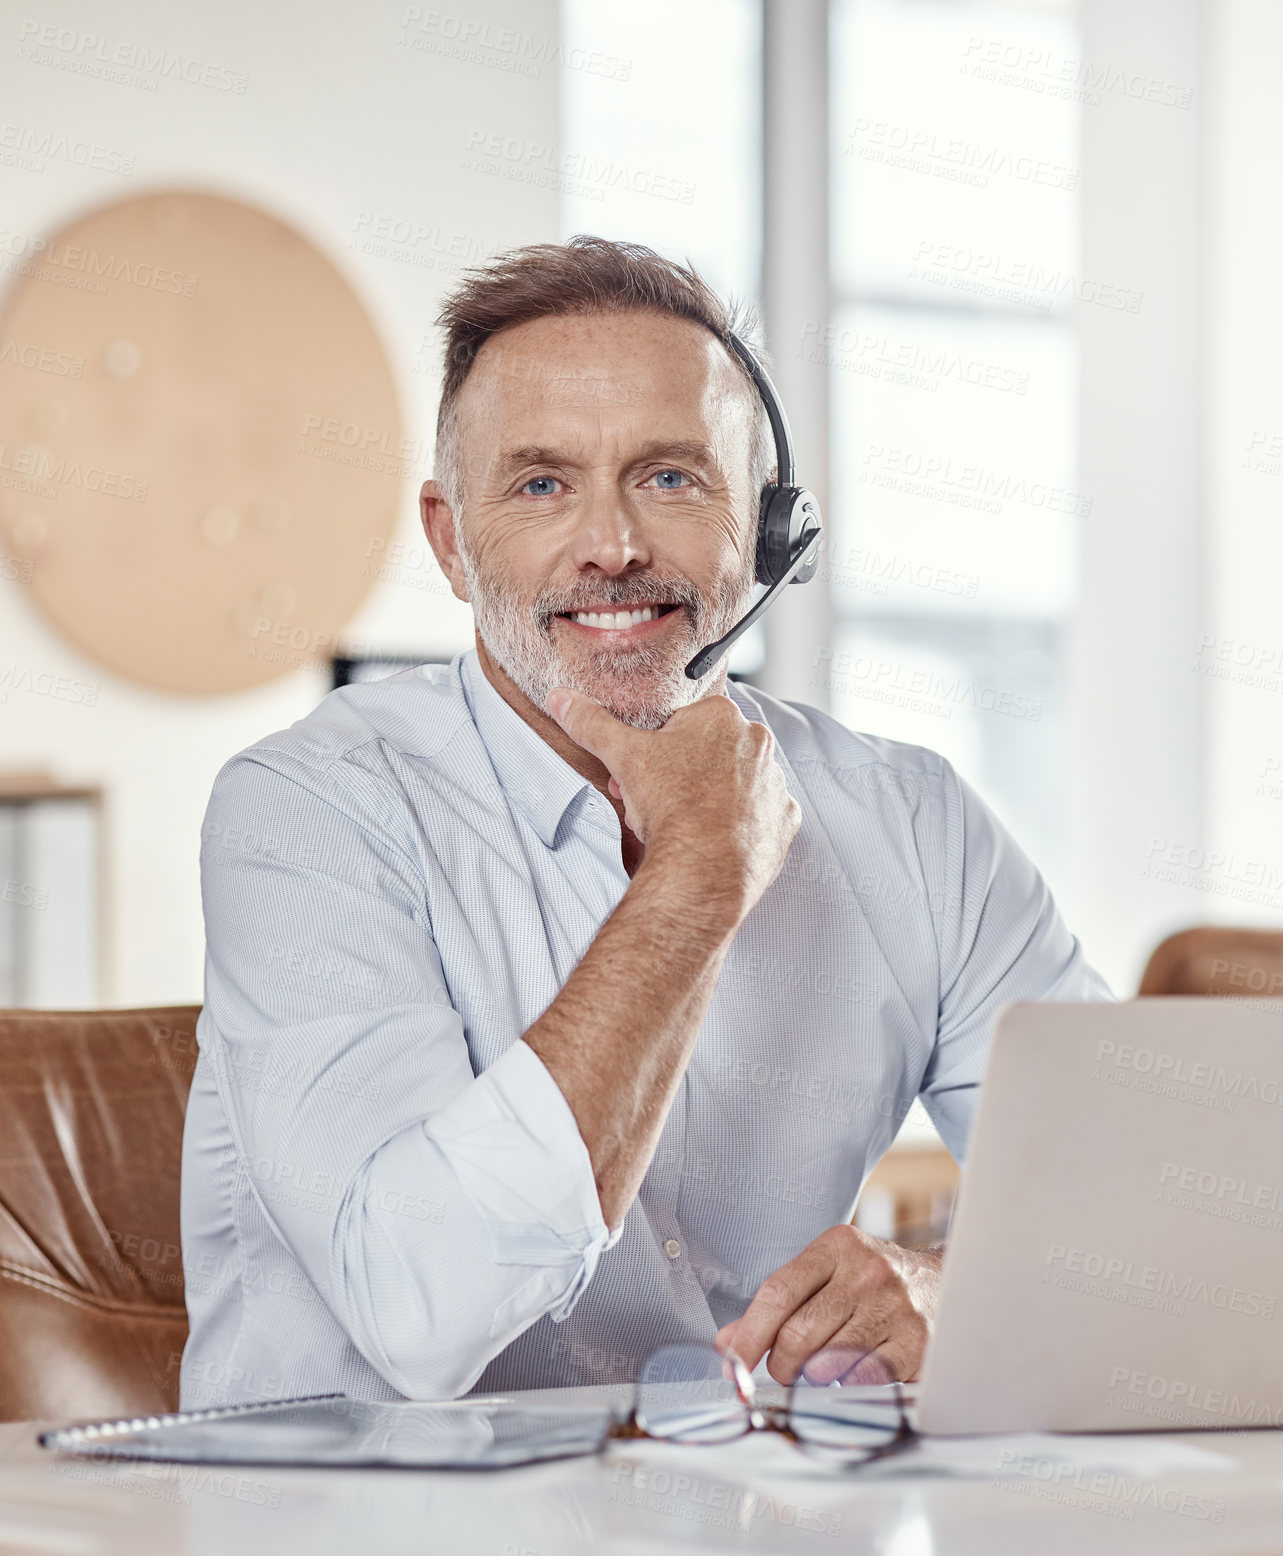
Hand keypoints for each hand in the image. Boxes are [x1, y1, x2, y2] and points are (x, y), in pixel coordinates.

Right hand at [544, 686, 799, 925]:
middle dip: (679, 776)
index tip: (643, 774)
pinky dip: (740, 826)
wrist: (703, 868)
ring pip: (735, 784)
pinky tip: (716, 840)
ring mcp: (775, 783)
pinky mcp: (785, 821)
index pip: (682, 725)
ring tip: (684, 826)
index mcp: (721, 716)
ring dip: (711, 799)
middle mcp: (756, 743)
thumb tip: (563, 699)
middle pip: (708, 754)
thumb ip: (592, 723)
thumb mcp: (622, 756)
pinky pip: (760, 817)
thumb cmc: (670, 807)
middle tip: (654, 803)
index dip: (655, 751)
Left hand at [715, 1225, 943, 1384]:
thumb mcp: (827, 1274)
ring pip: (828, 1361)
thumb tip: (726, 1342)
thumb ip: (778, 1306)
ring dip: (810, 1379)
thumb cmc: (875, 1283)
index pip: (778, 1292)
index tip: (731, 1365)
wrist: (948, 1283)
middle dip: (779, 1365)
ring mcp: (894, 1306)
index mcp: (837, 1246)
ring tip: (816, 1373)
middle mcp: (866, 1271)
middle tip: (783, 1372)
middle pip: (798, 1333)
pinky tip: (846, 1380)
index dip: (748, 1334)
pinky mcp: (917, 1342)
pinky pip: (864, 1379)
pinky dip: (845, 1387)